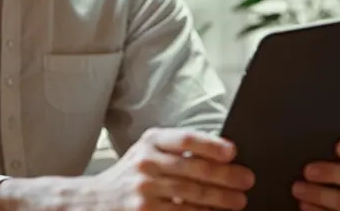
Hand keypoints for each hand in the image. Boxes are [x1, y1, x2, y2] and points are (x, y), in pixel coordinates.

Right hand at [77, 126, 254, 209]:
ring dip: (221, 199)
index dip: (211, 144)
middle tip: (246, 180)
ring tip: (239, 201)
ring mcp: (145, 190)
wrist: (93, 201)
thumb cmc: (129, 176)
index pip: (185, 139)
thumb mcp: (146, 153)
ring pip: (192, 195)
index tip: (232, 152)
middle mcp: (145, 163)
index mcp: (150, 141)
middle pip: (194, 168)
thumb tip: (221, 154)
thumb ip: (175, 150)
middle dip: (226, 176)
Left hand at [292, 138, 339, 210]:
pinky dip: (317, 210)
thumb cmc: (313, 167)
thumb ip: (321, 147)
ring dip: (320, 194)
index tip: (339, 148)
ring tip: (298, 188)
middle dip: (332, 173)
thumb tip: (304, 136)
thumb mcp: (319, 152)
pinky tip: (303, 204)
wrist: (305, 192)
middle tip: (308, 170)